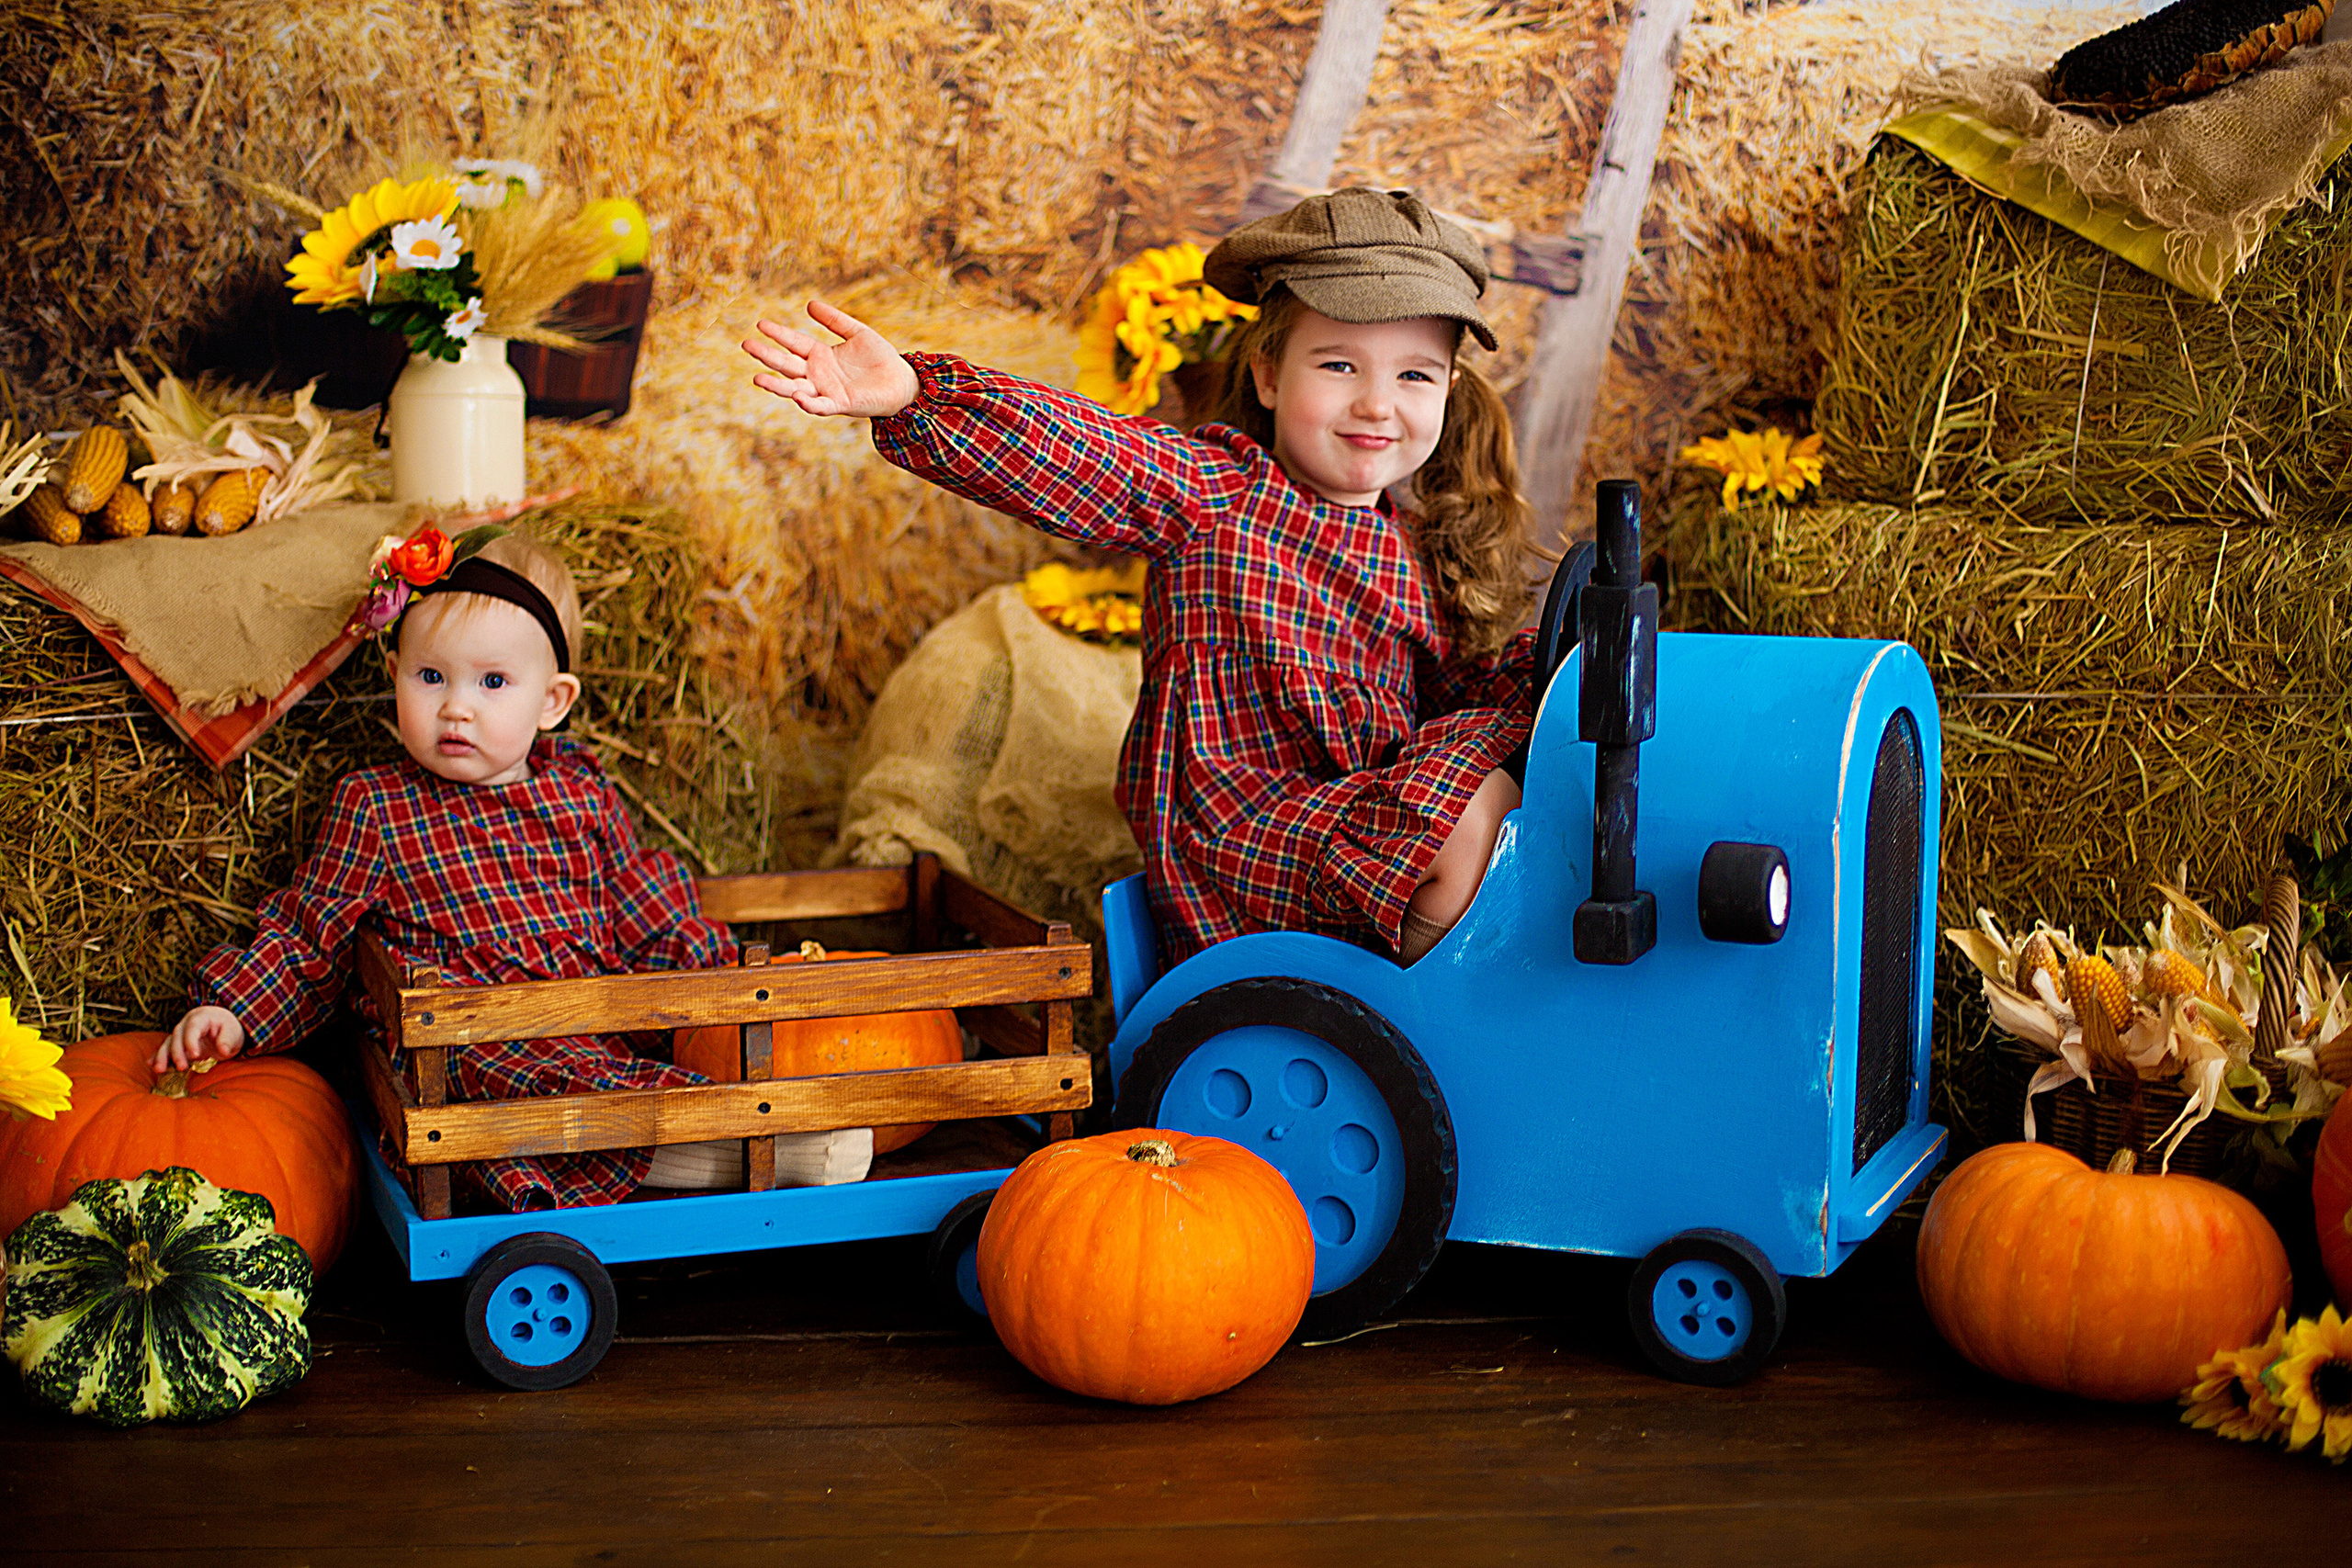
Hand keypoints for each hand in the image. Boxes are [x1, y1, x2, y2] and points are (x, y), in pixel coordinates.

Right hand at [155, 1006, 246, 1072]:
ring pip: (168, 1043)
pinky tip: (151, 1065)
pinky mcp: (178, 1044)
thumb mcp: (234, 1032)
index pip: (193, 1028)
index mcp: (201, 1017)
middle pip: (177, 1036)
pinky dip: (159, 1056)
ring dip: (163, 1056)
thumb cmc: (229, 1028)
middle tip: (181, 1067)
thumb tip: (223, 1050)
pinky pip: (166, 1049)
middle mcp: (187, 1023)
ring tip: (159, 1070)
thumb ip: (228, 1040)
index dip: (191, 1041)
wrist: (225, 1028)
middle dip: (177, 1053)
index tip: (195, 1055)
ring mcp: (180, 1034)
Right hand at [743, 300, 918, 418]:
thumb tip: (809, 304)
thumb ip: (835, 320)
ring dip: (777, 385)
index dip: (778, 334)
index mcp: (820, 356)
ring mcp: (827, 390)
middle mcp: (818, 374)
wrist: (901, 381)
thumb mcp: (857, 333)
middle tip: (746, 344)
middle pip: (787, 364)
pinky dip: (808, 403)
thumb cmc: (880, 358)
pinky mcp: (840, 404)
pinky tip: (797, 395)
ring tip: (757, 378)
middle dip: (767, 356)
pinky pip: (820, 406)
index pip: (793, 343)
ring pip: (796, 388)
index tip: (760, 324)